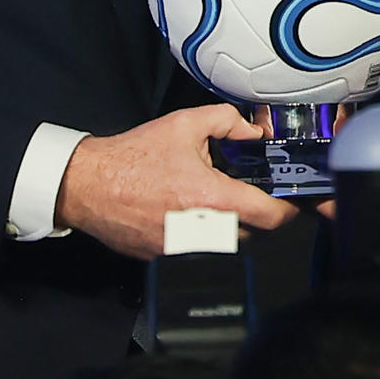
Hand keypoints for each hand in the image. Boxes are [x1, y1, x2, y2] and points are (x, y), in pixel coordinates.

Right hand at [54, 104, 297, 257]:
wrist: (88, 185)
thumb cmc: (132, 157)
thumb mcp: (184, 124)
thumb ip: (227, 121)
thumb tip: (253, 133)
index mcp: (211, 198)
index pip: (270, 216)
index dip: (287, 208)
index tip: (291, 199)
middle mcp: (201, 230)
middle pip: (253, 232)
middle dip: (258, 213)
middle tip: (252, 190)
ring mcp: (183, 249)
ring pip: (228, 244)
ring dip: (233, 225)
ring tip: (218, 199)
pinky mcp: (166, 258)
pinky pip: (201, 250)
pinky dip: (205, 234)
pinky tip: (191, 211)